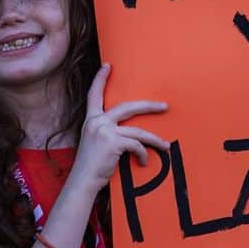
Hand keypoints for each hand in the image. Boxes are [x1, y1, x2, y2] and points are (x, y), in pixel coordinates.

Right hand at [69, 64, 169, 191]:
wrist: (82, 182)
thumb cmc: (92, 166)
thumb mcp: (96, 143)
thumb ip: (109, 133)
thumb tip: (131, 133)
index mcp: (91, 120)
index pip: (94, 95)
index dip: (100, 80)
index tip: (108, 65)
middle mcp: (96, 122)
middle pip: (128, 107)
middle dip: (149, 106)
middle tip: (165, 106)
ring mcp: (104, 131)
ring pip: (138, 130)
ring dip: (155, 140)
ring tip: (165, 146)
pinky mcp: (113, 142)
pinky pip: (137, 144)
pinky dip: (143, 154)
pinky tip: (143, 162)